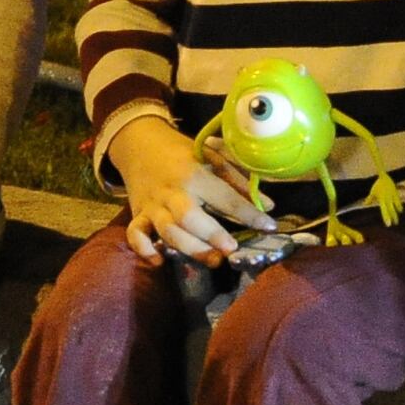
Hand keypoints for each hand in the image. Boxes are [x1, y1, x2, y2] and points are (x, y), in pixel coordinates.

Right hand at [105, 118, 264, 268]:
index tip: (269, 226)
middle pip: (189, 217)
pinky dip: (145, 250)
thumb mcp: (212, 156)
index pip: (225, 197)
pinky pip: (135, 235)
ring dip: (189, 248)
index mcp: (194, 174)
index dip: (249, 213)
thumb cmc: (182, 153)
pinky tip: (160, 261)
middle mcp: (173, 192)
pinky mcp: (138, 215)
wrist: (140, 144)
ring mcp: (153, 206)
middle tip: (231, 249)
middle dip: (211, 235)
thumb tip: (269, 205)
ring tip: (212, 260)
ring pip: (167, 231)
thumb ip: (239, 180)